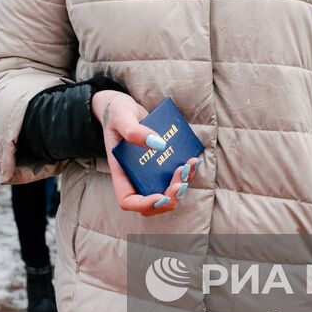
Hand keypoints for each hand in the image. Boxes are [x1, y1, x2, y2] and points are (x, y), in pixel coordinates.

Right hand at [93, 90, 198, 215]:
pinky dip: (186, 172)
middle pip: (151, 203)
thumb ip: (134, 131)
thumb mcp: (121, 117)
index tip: (161, 196)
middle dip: (169, 197)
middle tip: (181, 182)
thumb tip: (159, 145)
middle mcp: (134, 176)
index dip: (144, 204)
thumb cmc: (117, 112)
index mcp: (120, 171)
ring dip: (181, 185)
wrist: (123, 106)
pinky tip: (194, 159)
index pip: (127, 200)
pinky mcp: (160, 162)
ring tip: (190, 165)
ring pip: (166, 192)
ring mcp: (148, 171)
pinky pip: (174, 176)